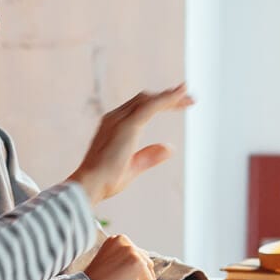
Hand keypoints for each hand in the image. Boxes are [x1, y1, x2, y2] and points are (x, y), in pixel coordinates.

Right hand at [65, 84, 192, 203]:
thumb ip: (150, 156)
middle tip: (190, 100)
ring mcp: (120, 119)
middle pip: (146, 99)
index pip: (140, 107)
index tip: (179, 104)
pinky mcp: (127, 125)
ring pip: (149, 100)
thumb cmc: (105, 181)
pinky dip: (167, 98)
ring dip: (170, 97)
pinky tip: (181, 94)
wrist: (89, 186)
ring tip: (190, 99)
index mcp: (114, 126)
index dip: (160, 103)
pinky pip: (151, 106)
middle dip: (168, 98)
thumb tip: (170, 148)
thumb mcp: (133, 167)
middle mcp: (115, 118)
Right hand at [83, 234, 155, 279]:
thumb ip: (127, 261)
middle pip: (147, 263)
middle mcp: (125, 241)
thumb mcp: (111, 264)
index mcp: (117, 239)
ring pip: (149, 274)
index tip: (115, 277)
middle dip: (136, 278)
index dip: (131, 272)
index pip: (138, 256)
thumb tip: (150, 273)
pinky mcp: (138, 264)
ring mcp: (132, 251)